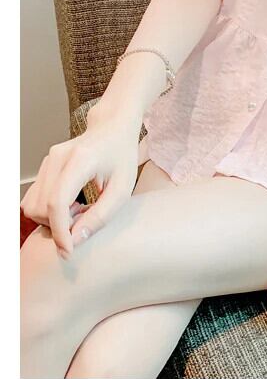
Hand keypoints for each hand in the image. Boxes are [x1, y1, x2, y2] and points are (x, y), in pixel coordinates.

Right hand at [20, 107, 140, 259]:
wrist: (113, 127)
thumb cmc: (121, 156)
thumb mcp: (122, 188)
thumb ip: (100, 215)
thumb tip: (76, 240)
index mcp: (80, 160)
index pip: (57, 202)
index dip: (60, 231)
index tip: (69, 250)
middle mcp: (58, 158)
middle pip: (41, 207)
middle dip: (58, 224)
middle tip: (84, 219)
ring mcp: (48, 160)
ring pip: (32, 205)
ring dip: (52, 218)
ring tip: (79, 210)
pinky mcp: (45, 164)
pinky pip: (34, 197)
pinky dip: (48, 209)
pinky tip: (71, 203)